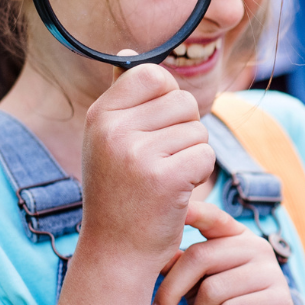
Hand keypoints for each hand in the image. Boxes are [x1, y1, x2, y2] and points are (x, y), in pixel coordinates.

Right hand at [78, 65, 214, 269]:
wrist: (116, 252)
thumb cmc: (119, 194)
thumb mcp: (108, 142)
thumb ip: (123, 99)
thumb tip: (131, 52)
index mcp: (100, 115)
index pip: (153, 75)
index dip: (168, 99)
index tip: (157, 129)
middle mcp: (113, 130)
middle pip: (183, 102)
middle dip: (184, 132)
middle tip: (161, 164)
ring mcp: (137, 154)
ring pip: (197, 130)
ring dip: (192, 156)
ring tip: (166, 180)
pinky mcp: (165, 178)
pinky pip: (205, 156)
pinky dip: (199, 176)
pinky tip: (176, 194)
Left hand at [151, 200, 300, 304]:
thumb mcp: (201, 289)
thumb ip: (183, 268)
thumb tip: (151, 252)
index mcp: (238, 238)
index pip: (211, 217)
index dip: (190, 211)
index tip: (164, 209)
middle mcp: (258, 248)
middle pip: (199, 257)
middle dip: (170, 291)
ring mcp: (272, 273)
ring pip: (213, 290)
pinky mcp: (279, 303)